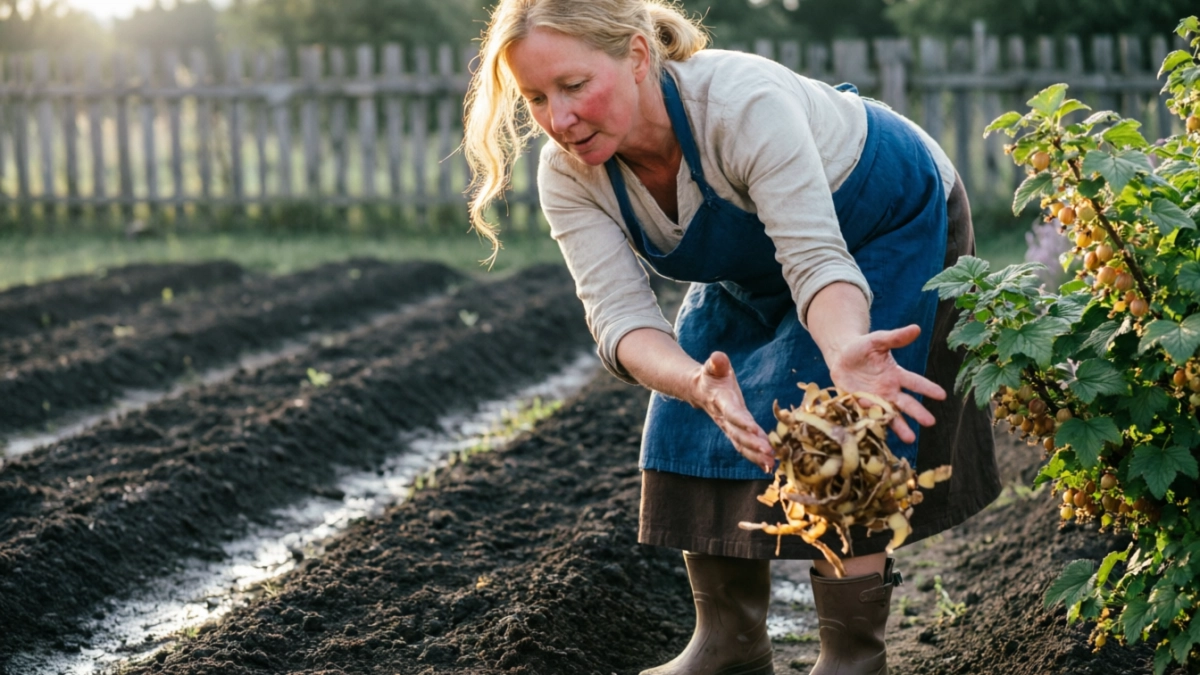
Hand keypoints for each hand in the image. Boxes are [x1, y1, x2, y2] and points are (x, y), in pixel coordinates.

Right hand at [692, 352, 774, 473]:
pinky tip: (769, 467)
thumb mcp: (713, 367)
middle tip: (769, 452)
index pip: (732, 412)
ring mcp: (730, 428)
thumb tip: (717, 357)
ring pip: (742, 445)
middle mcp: (725, 418)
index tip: (754, 428)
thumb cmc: (711, 376)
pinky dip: (756, 459)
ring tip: (771, 464)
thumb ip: (716, 363)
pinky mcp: (736, 433)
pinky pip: (745, 448)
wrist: (700, 390)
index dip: (741, 421)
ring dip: (756, 456)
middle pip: (738, 434)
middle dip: (753, 444)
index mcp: (721, 401)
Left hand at [827, 325, 945, 443]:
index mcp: (896, 375)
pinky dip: (872, 422)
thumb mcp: (877, 340)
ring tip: (910, 439)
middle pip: (906, 403)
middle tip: (930, 422)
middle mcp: (889, 391)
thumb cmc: (863, 347)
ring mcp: (875, 400)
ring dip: (899, 426)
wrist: (841, 357)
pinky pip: (867, 415)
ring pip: (890, 415)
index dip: (927, 388)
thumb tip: (916, 328)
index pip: (915, 382)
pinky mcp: (859, 405)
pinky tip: (878, 432)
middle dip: (917, 413)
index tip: (942, 395)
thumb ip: (895, 337)